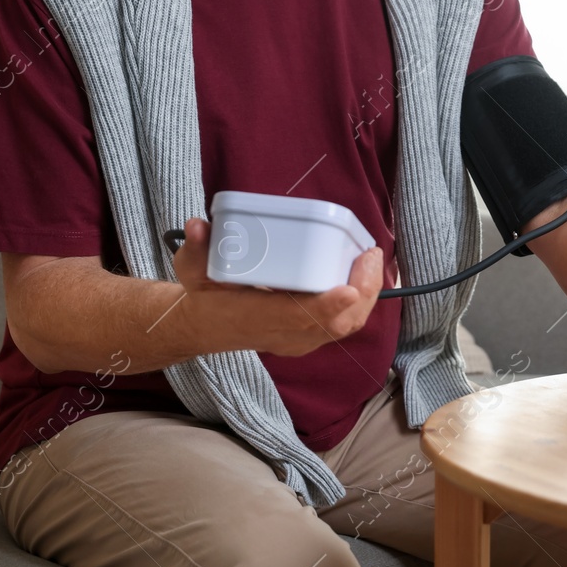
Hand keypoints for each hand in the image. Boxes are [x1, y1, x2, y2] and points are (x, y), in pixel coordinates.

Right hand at [171, 216, 384, 356]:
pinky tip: (367, 274)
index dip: (325, 306)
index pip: (295, 318)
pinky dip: (361, 301)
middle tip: (370, 255)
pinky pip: (343, 324)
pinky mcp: (308, 336)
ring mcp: (298, 340)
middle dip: (361, 292)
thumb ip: (195, 248)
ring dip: (366, 296)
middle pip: (333, 324)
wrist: (206, 327)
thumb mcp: (193, 270)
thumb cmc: (205, 295)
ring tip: (373, 260)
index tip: (349, 289)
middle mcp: (282, 335)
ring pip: (343, 326)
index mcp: (255, 320)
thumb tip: (197, 226)